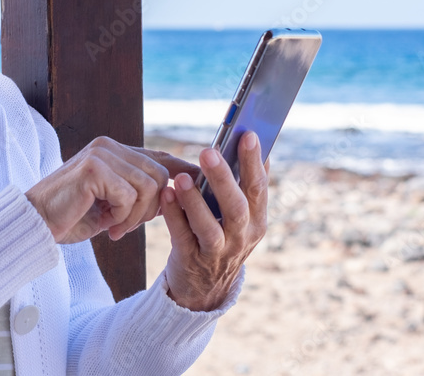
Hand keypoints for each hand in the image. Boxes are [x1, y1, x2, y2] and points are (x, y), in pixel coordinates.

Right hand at [25, 137, 199, 244]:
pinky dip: (122, 216)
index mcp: (114, 151)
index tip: (204, 186)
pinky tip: (106, 223)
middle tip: (127, 225)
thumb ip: (139, 194)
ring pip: (149, 186)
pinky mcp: (94, 167)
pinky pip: (129, 195)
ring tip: (115, 227)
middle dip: (152, 207)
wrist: (34, 223)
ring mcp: (101, 154)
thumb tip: (178, 193)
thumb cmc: (71, 216)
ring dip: (137, 215)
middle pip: (160, 175)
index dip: (184, 172)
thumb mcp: (113, 205)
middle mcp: (109, 146)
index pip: (159, 157)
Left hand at [160, 131, 268, 311]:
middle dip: (223, 178)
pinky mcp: (191, 260)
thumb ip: (244, 184)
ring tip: (181, 178)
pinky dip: (174, 216)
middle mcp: (241, 237)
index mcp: (257, 220)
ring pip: (209, 227)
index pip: (258, 188)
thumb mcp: (241, 217)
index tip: (248, 135)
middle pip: (236, 207)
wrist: (205, 288)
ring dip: (195, 201)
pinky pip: (182, 237)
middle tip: (208, 151)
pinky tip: (165, 196)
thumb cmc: (222, 236)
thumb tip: (251, 140)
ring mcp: (217, 252)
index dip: (254, 162)